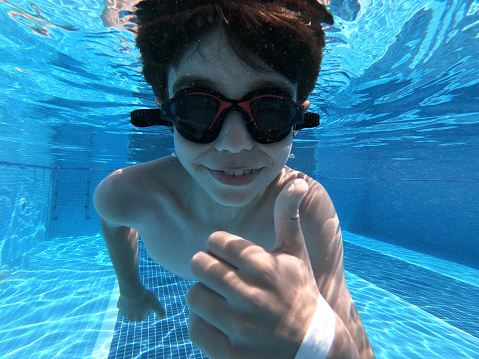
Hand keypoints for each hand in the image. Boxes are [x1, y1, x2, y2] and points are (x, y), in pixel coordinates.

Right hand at [117, 286, 165, 321]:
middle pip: (137, 312)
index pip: (146, 314)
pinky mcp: (119, 305)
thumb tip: (163, 317)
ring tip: (136, 296)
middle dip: (140, 306)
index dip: (148, 306)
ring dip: (133, 303)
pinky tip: (130, 295)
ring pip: (130, 308)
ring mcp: (123, 312)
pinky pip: (124, 303)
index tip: (148, 301)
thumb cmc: (145, 297)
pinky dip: (126, 299)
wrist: (132, 290)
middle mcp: (130, 318)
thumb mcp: (156, 304)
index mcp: (139, 319)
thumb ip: (161, 312)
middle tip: (142, 298)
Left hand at [187, 179, 319, 358]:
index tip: (232, 260)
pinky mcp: (231, 353)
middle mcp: (251, 294)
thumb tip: (298, 182)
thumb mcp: (296, 255)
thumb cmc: (300, 293)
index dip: (220, 250)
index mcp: (263, 265)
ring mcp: (241, 326)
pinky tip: (222, 324)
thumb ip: (288, 217)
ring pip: (193, 296)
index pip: (214, 241)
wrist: (313, 349)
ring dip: (204, 298)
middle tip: (223, 280)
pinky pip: (194, 328)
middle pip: (198, 265)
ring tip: (223, 302)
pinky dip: (203, 324)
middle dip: (208, 270)